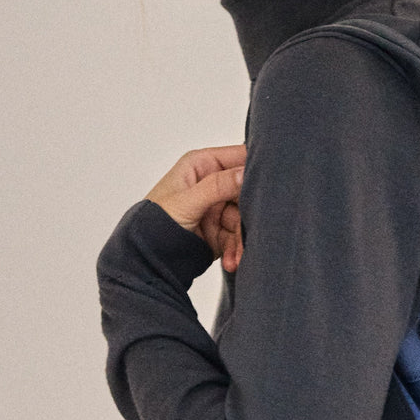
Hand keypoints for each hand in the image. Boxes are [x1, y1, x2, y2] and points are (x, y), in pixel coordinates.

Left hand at [147, 146, 245, 272]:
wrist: (147, 260)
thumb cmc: (155, 223)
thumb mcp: (187, 201)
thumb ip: (218, 185)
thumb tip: (246, 173)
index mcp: (203, 164)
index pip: (239, 157)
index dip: (256, 169)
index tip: (272, 184)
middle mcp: (213, 183)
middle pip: (247, 193)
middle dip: (250, 216)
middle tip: (255, 231)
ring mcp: (218, 207)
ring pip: (245, 219)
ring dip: (242, 240)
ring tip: (235, 259)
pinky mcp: (221, 230)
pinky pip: (239, 237)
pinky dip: (237, 251)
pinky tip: (232, 262)